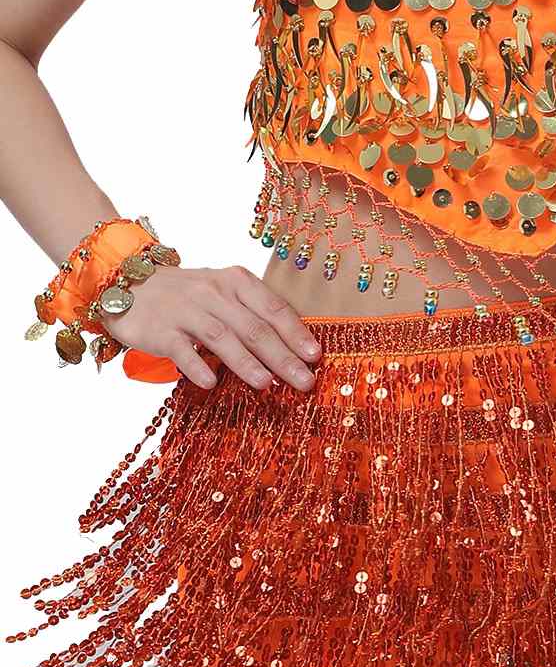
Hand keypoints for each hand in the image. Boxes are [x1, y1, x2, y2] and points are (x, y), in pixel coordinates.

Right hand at [102, 265, 320, 390]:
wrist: (129, 284)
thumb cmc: (189, 297)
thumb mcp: (226, 294)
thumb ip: (256, 315)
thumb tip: (296, 350)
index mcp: (237, 282)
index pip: (273, 309)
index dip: (296, 333)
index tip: (316, 357)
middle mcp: (214, 293)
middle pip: (254, 327)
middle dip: (283, 357)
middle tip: (304, 381)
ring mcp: (185, 310)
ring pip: (222, 337)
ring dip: (246, 363)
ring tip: (267, 384)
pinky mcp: (159, 329)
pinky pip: (181, 350)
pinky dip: (196, 366)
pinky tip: (211, 383)